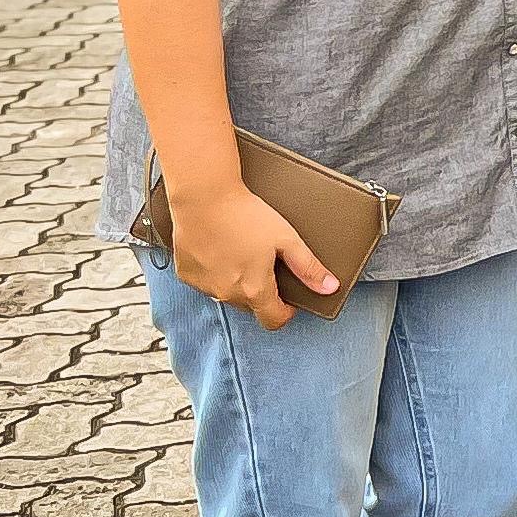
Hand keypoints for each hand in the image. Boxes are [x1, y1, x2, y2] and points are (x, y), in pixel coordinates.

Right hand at [166, 181, 336, 331]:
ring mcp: (204, 286)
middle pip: (251, 305)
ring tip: (242, 250)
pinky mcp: (186, 274)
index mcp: (254, 290)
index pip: (273, 320)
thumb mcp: (287, 239)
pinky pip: (206, 281)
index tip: (289, 299)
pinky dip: (215, 271)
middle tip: (266, 262)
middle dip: (262, 291)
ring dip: (237, 281)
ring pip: (227, 293)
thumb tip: (330, 288)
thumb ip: (308, 267)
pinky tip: (221, 249)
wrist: (204, 196)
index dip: (286, 312)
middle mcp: (227, 294)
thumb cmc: (246, 214)